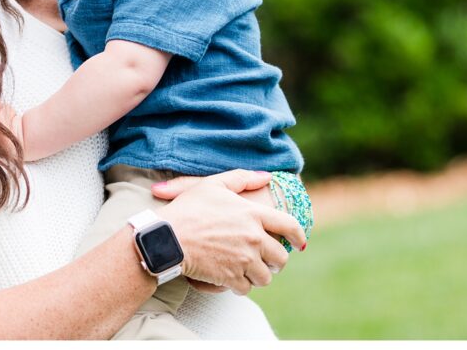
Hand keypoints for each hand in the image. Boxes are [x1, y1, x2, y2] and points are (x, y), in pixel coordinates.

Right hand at [154, 170, 305, 295]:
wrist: (167, 237)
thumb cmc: (188, 208)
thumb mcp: (214, 185)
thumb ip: (242, 179)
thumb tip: (266, 177)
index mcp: (253, 214)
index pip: (289, 226)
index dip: (298, 236)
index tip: (299, 243)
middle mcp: (254, 238)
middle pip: (281, 258)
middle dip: (276, 261)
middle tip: (267, 260)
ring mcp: (244, 260)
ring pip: (265, 277)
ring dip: (258, 275)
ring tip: (247, 270)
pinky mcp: (231, 278)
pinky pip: (246, 288)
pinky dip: (240, 285)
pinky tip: (231, 278)